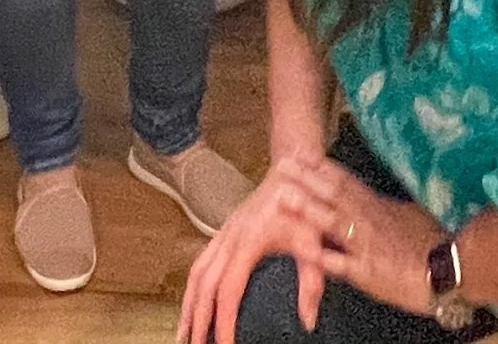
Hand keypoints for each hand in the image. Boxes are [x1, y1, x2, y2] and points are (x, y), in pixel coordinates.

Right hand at [179, 156, 342, 343]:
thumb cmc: (304, 205)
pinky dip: (193, 286)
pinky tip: (193, 302)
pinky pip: (200, 262)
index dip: (223, 321)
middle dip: (197, 319)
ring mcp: (223, 233)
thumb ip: (311, 283)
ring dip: (188, 305)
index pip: (228, 291)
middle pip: (204, 286)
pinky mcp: (224, 232)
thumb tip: (308, 320)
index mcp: (248, 241)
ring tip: (184, 333)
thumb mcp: (313, 243)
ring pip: (196, 274)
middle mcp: (229, 238)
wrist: (294, 170)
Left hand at [297, 155, 446, 315]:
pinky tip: (303, 250)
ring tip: (283, 197)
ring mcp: (366, 245)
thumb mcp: (412, 216)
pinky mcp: (369, 273)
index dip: (321, 167)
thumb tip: (382, 199)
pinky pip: (342, 265)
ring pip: (332, 223)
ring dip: (307, 209)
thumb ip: (391, 208)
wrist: (453, 268)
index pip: (345, 181)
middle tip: (281, 164)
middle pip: (333, 194)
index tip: (301, 152)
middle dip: (306, 180)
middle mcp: (369, 220)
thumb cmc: (436, 242)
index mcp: (378, 206)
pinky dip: (323, 257)